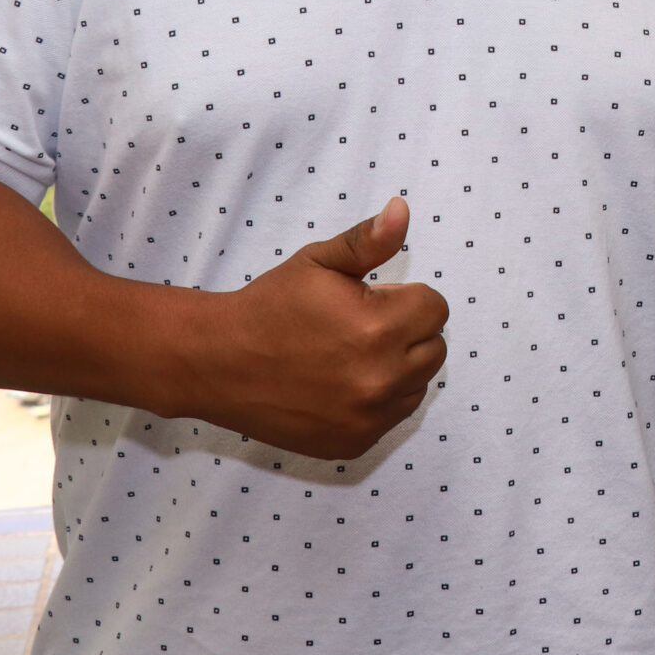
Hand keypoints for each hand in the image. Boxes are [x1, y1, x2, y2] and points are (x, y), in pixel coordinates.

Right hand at [172, 197, 449, 459]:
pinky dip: (378, 400)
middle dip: (407, 332)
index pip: (435, 308)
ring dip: (398, 367)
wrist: (218, 364)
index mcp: (377, 328)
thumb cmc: (270, 306)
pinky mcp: (355, 443)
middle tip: (359, 326)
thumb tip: (402, 210)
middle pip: (434, 348)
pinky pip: (394, 416)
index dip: (404, 298)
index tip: (369, 300)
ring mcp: (368, 418)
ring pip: (418, 385)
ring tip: (350, 355)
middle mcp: (380, 379)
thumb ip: (368, 240)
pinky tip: (341, 384)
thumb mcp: (319, 262)